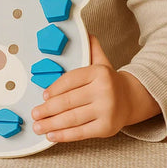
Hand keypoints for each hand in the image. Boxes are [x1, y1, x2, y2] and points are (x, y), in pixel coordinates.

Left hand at [31, 34, 159, 141]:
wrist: (132, 99)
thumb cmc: (108, 81)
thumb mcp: (101, 61)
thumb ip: (91, 48)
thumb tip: (84, 31)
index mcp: (99, 73)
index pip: (70, 80)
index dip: (54, 88)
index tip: (43, 96)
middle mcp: (104, 91)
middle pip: (69, 101)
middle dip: (48, 109)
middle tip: (34, 113)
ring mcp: (106, 110)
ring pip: (72, 118)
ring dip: (51, 124)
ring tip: (38, 126)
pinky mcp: (107, 128)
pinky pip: (81, 132)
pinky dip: (64, 135)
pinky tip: (51, 136)